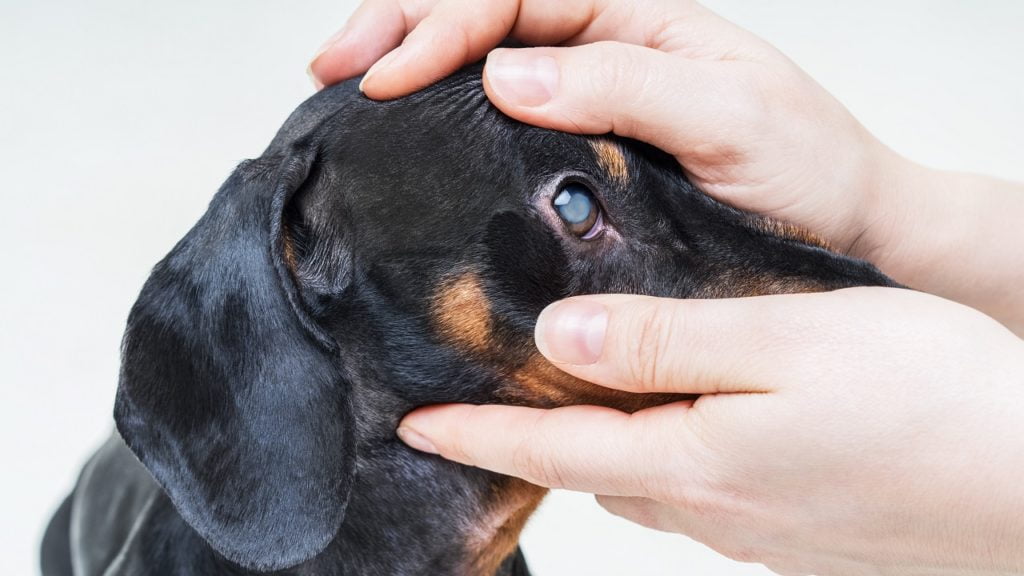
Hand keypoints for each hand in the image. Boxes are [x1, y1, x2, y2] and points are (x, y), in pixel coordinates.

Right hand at [309, 0, 894, 258]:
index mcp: (638, 18)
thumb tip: (505, 74)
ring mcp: (590, 100)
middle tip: (330, 65)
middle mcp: (606, 49)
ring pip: (482, 59)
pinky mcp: (584, 152)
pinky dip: (445, 117)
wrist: (849, 230)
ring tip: (346, 82)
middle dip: (400, 24)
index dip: (442, 26)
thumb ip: (625, 85)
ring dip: (410, 58)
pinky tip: (407, 132)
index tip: (385, 76)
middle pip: (483, 10)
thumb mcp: (730, 117)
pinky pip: (501, 120)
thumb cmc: (808, 169)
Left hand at [397, 288, 1023, 574]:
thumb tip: (559, 341)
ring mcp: (754, 529)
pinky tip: (684, 424)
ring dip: (598, 447)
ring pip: (643, 482)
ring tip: (580, 400)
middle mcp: (712, 507)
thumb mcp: (785, 342)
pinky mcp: (795, 532)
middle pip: (590, 472)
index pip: (551, 451)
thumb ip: (664, 342)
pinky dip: (662, 456)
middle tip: (491, 399)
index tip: (415, 425)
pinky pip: (697, 492)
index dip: (476, 435)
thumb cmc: (927, 402)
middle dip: (530, 441)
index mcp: (694, 460)